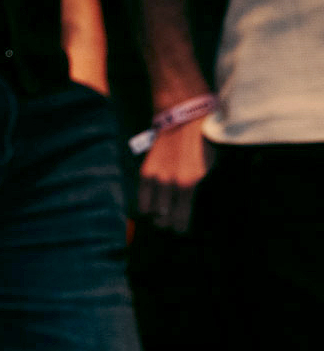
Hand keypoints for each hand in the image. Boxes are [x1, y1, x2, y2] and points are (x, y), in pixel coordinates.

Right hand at [138, 119, 212, 233]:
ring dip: (155, 215)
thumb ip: (197, 186)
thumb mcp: (208, 166)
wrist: (182, 119)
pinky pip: (141, 197)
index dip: (180, 228)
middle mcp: (169, 183)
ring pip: (149, 210)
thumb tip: (188, 202)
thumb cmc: (202, 143)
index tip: (180, 231)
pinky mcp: (145, 172)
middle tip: (169, 224)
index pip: (181, 216)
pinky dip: (145, 205)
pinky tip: (149, 207)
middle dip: (166, 223)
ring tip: (159, 216)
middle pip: (163, 217)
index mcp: (189, 183)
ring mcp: (155, 178)